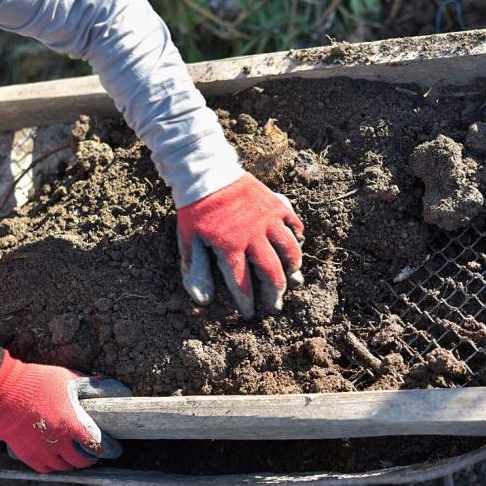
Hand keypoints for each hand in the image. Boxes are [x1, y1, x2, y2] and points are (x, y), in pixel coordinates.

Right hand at [0, 349, 129, 472]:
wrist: (1, 391)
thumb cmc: (38, 382)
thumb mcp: (70, 379)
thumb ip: (94, 387)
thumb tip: (120, 389)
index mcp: (71, 424)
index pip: (97, 445)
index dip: (110, 450)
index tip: (116, 450)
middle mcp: (57, 442)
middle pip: (81, 461)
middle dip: (92, 458)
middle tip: (96, 453)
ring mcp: (40, 450)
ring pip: (64, 467)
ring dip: (74, 463)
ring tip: (78, 455)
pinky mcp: (25, 454)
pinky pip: (45, 468)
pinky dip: (55, 465)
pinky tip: (59, 458)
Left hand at [177, 172, 304, 318]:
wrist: (206, 172)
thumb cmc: (195, 209)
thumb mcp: (187, 240)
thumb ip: (195, 270)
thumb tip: (203, 300)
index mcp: (230, 246)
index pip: (242, 283)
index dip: (247, 301)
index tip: (250, 313)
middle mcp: (253, 235)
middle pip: (272, 271)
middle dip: (275, 292)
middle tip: (275, 304)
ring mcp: (268, 219)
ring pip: (290, 249)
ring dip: (292, 266)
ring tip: (292, 276)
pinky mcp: (276, 204)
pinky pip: (294, 224)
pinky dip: (297, 236)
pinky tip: (296, 244)